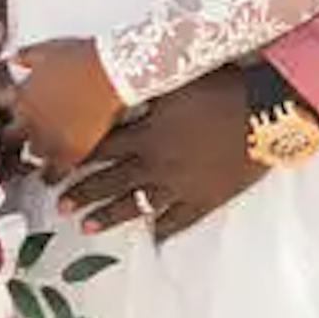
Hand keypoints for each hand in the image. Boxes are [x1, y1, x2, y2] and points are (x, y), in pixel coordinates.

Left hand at [0, 39, 123, 173]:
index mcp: (21, 95)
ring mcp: (48, 138)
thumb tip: (11, 58)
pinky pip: (51, 175)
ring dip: (37, 150)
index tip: (3, 114)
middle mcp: (29, 119)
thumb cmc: (84, 57)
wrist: (112, 72)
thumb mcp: (49, 50)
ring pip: (32, 154)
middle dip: (15, 134)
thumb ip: (25, 56)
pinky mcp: (69, 154)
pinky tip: (53, 175)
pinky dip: (51, 175)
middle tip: (23, 136)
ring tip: (46, 148)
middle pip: (9, 136)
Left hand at [60, 72, 267, 243]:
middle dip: (83, 194)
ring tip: (87, 227)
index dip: (75, 158)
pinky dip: (164, 228)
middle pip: (111, 181)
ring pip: (137, 205)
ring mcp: (179, 186)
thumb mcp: (176, 81)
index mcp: (147, 134)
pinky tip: (152, 236)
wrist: (265, 114)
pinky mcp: (204, 199)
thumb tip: (118, 92)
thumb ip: (146, 92)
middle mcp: (156, 164)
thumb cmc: (222, 90)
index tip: (53, 168)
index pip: (101, 148)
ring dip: (110, 216)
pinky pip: (178, 219)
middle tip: (60, 207)